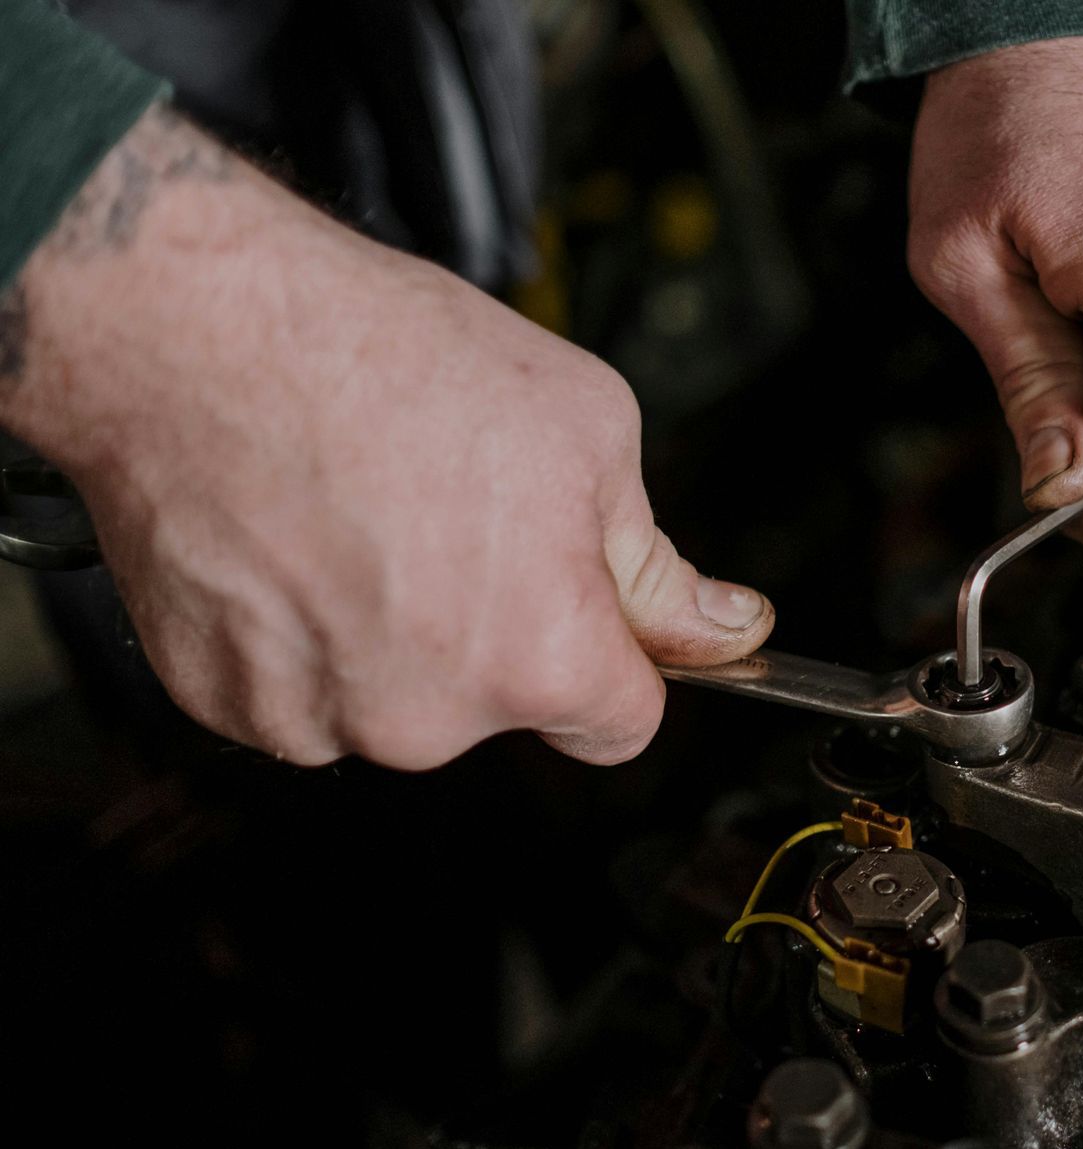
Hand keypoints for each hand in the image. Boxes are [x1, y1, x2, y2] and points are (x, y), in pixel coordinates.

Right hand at [0, 106, 771, 768]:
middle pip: (501, 706)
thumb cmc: (386, 360)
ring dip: (392, 633)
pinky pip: (301, 691)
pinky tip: (293, 540)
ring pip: (397, 699)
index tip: (591, 610)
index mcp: (541, 660)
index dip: (617, 658)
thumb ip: (658, 563)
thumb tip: (726, 627)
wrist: (194, 328)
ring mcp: (317, 717)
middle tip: (448, 512)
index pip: (622, 724)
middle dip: (496, 628)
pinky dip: (301, 635)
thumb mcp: (589, 430)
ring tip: (359, 512)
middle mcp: (429, 719)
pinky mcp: (224, 701)